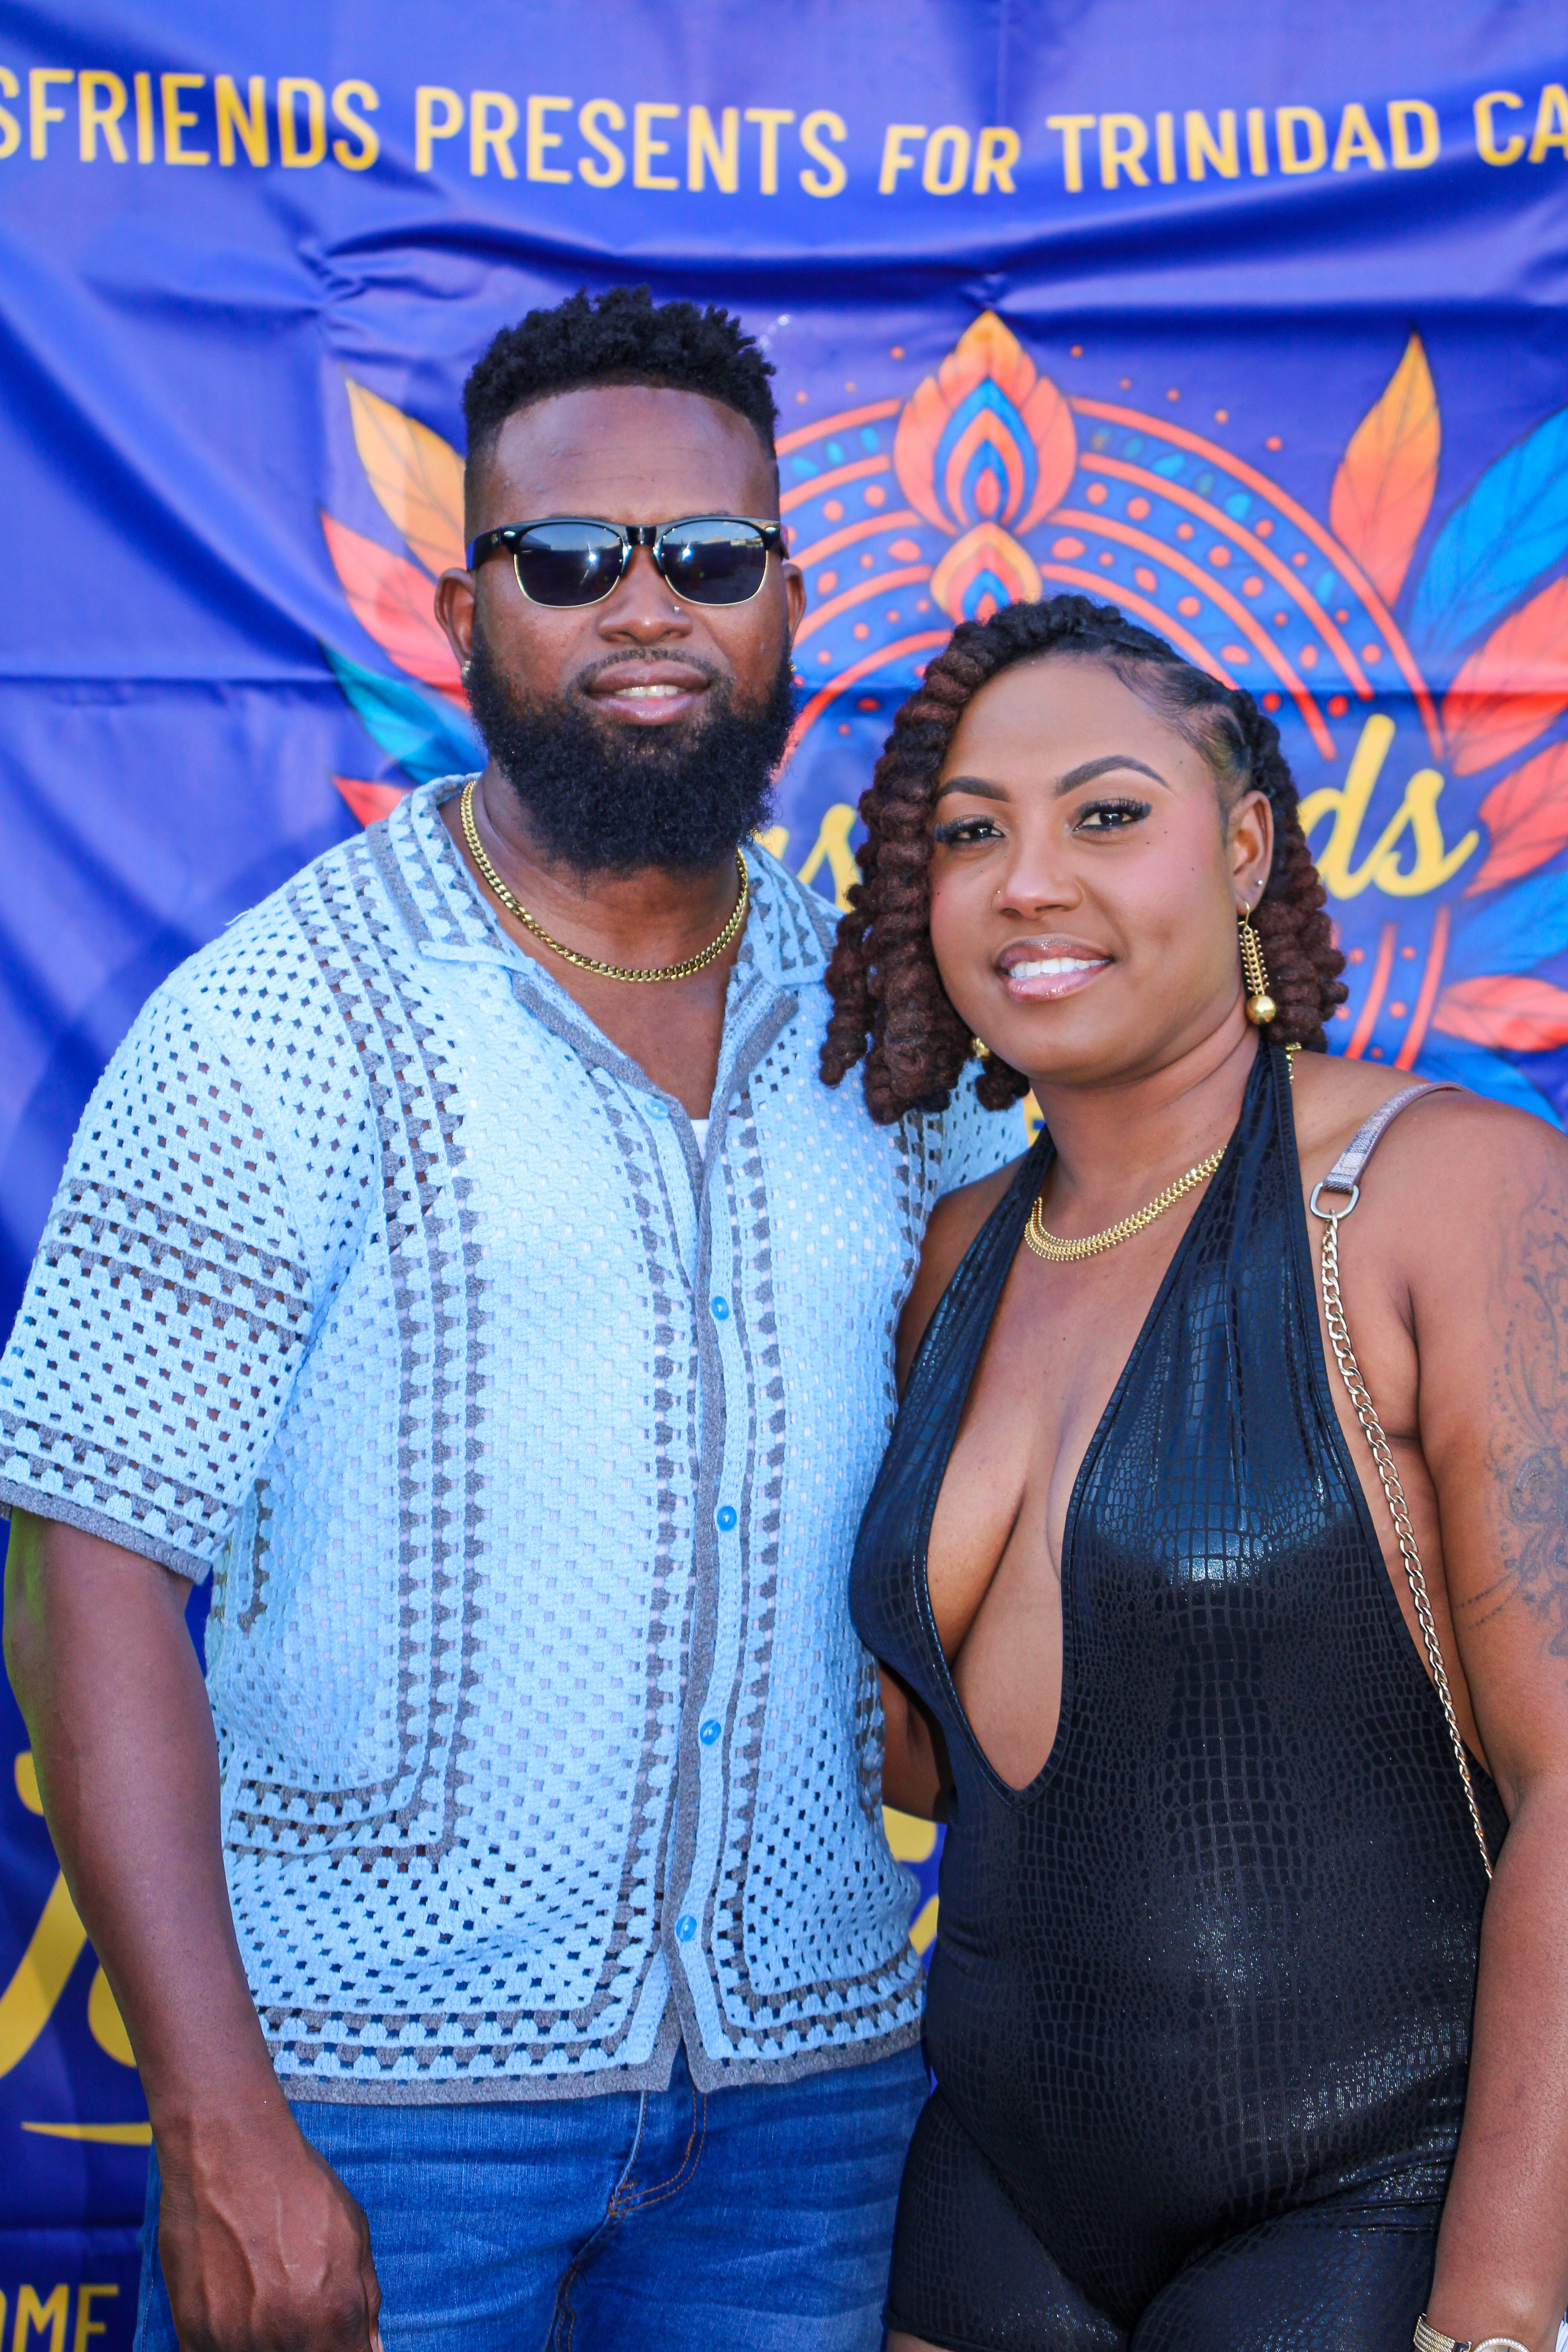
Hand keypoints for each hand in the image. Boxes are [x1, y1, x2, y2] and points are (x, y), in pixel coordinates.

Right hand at [155, 2105, 381, 2351]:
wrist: (229, 2154)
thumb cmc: (297, 2186)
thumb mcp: (352, 2234)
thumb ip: (365, 2300)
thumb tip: (372, 2348)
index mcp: (336, 2314)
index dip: (347, 2351)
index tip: (337, 2338)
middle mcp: (288, 2337)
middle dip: (310, 2346)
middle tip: (298, 2312)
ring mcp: (237, 2341)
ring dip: (270, 2346)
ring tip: (265, 2304)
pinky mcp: (194, 2335)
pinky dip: (229, 2345)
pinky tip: (237, 2314)